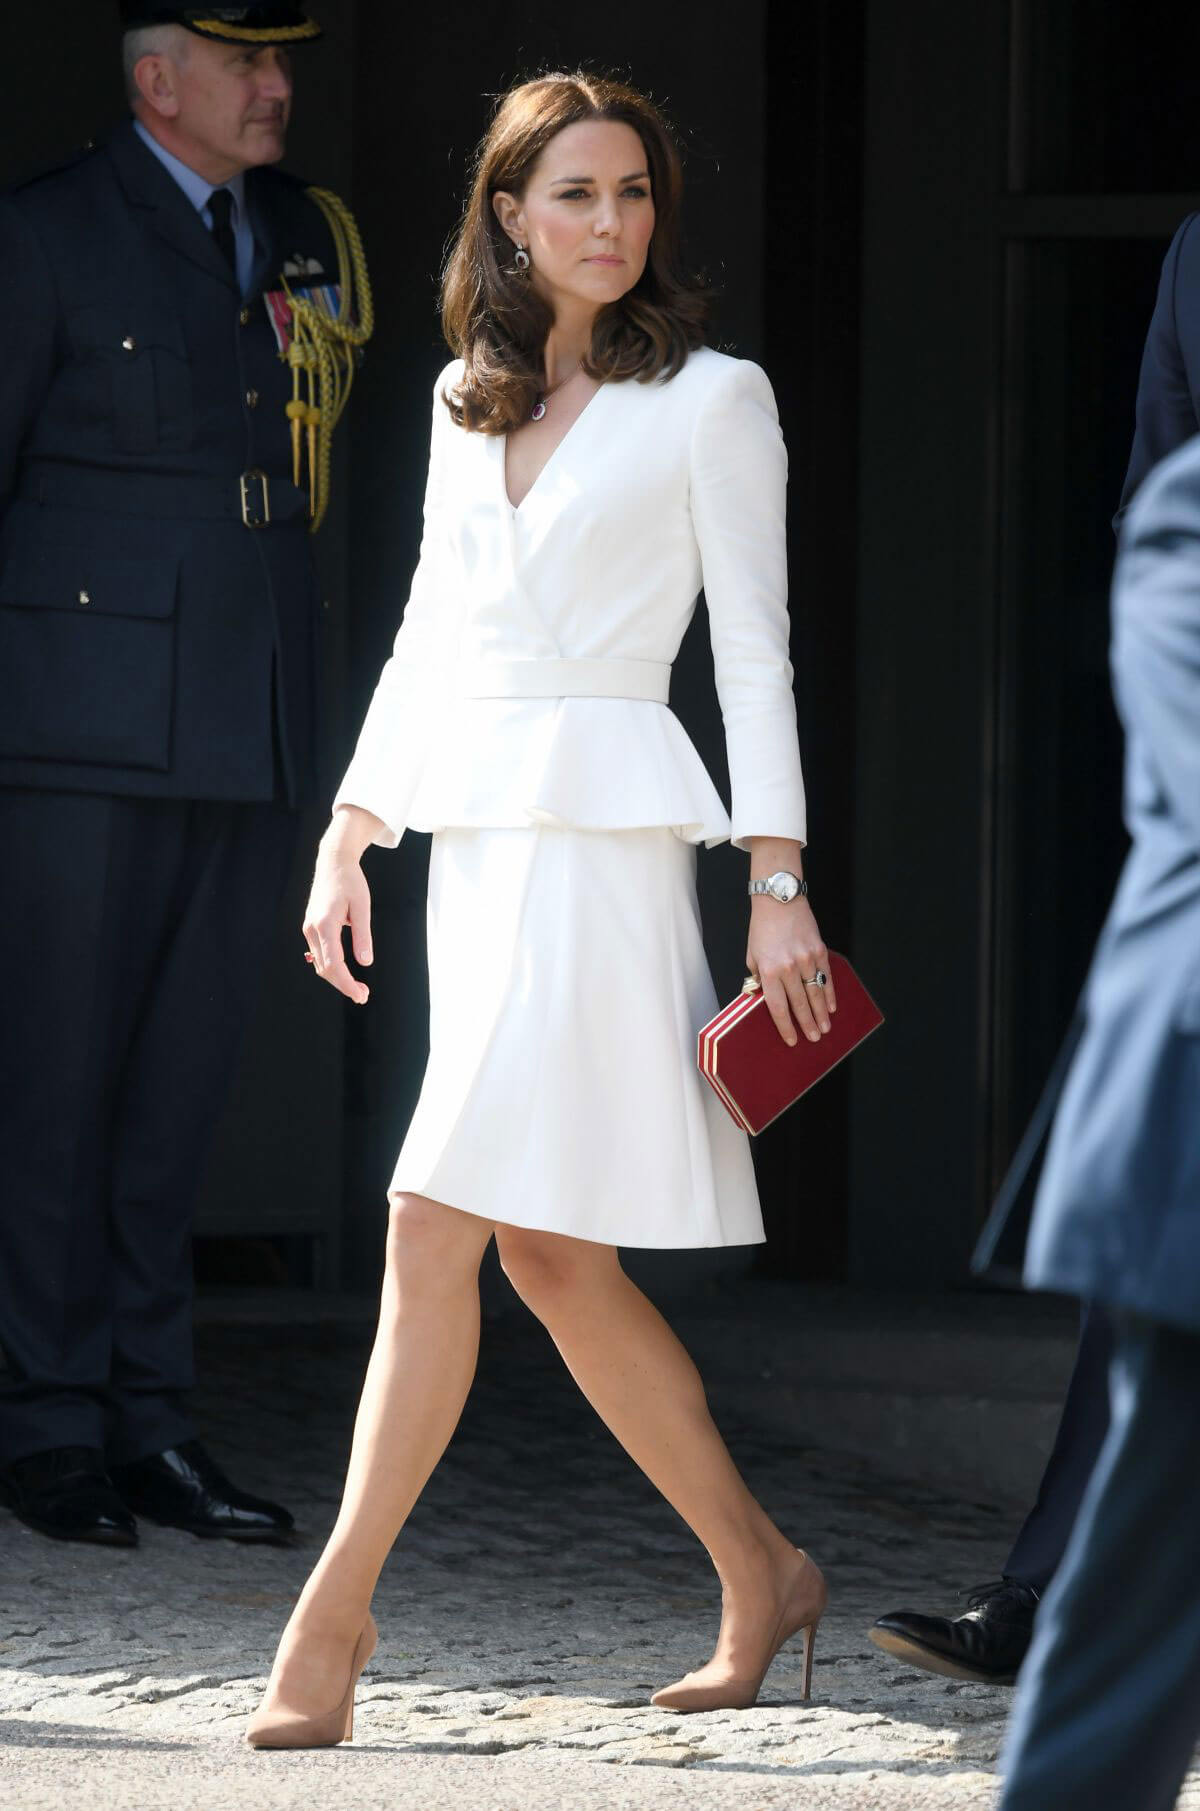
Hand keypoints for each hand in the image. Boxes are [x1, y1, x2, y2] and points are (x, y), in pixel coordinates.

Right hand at [301, 807, 380, 1003]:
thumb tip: (365, 962)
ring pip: (320, 963)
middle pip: (325, 968)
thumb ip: (363, 935)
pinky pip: (319, 954)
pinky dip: (331, 967)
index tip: (360, 994)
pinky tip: (345, 974)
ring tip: (358, 988)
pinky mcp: (310, 927)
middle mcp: (312, 928)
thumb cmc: (350, 881)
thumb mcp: (362, 906)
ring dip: (337, 978)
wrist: (332, 862)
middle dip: (343, 985)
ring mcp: (308, 928)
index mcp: (325, 924)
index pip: (334, 964)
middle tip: (364, 996)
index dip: (346, 983)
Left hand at [746, 895, 836, 1046]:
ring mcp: (806, 959)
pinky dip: (829, 994)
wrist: (779, 900)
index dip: (785, 1026)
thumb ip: (759, 979)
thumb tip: (763, 1000)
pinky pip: (826, 977)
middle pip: (800, 1004)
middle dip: (807, 1024)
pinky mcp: (819, 950)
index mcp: (769, 970)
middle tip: (814, 1039)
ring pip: (816, 993)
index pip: (778, 1006)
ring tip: (825, 1028)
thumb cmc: (762, 929)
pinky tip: (831, 1007)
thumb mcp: (752, 955)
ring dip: (821, 1014)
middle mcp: (788, 967)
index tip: (791, 1040)